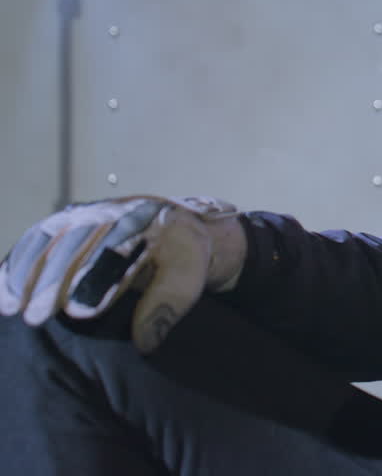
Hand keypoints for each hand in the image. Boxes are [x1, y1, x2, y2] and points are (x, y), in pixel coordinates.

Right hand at [0, 195, 245, 351]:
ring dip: (24, 272)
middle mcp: (112, 212)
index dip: (95, 280)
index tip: (78, 312)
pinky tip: (1, 291)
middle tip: (35, 316)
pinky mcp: (68, 222)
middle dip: (52, 280)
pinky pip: (37, 238)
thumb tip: (145, 343)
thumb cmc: (185, 256)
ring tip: (8, 307)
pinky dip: (15, 262)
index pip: (115, 249)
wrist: (179, 226)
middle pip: (75, 243)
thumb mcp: (189, 277)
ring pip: (49, 239)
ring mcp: (87, 214)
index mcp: (146, 221)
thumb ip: (167, 306)